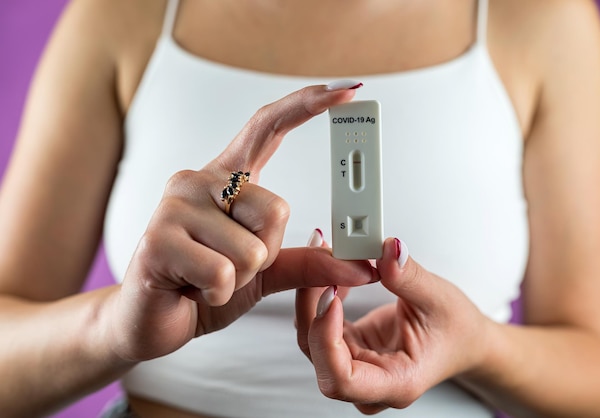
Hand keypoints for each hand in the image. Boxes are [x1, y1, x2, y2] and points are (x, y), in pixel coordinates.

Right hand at [105, 83, 377, 361]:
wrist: (151, 320)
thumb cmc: (204, 286)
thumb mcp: (267, 272)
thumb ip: (312, 262)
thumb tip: (364, 265)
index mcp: (226, 181)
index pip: (267, 127)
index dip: (306, 105)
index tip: (345, 91)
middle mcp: (198, 181)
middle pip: (275, 208)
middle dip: (265, 254)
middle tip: (230, 266)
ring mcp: (175, 206)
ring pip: (253, 248)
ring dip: (240, 279)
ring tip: (206, 278)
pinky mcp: (158, 239)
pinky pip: (223, 272)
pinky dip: (218, 294)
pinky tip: (191, 289)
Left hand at [296, 237, 494, 413]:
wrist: (462, 339)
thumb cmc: (456, 330)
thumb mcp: (438, 299)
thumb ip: (408, 276)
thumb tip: (386, 249)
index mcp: (395, 383)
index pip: (341, 379)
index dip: (325, 339)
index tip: (330, 295)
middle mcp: (368, 381)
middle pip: (317, 354)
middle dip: (312, 305)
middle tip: (324, 262)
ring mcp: (354, 365)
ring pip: (311, 336)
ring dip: (312, 294)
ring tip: (329, 256)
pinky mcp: (347, 346)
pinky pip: (320, 322)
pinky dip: (320, 293)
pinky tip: (333, 269)